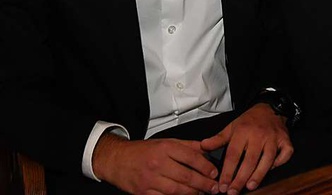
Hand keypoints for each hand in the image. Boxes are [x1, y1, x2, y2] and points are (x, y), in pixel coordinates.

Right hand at [93, 133, 218, 194]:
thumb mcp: (166, 142)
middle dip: (203, 183)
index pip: (191, 157)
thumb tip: (207, 149)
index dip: (205, 166)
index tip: (214, 173)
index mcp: (165, 148)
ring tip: (203, 193)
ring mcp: (150, 180)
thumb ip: (187, 146)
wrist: (117, 160)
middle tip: (215, 187)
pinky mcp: (143, 192)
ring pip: (177, 190)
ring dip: (192, 193)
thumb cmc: (143, 151)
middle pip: (186, 176)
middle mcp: (158, 163)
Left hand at [199, 104, 291, 192]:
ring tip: (250, 186)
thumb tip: (203, 146)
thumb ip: (218, 139)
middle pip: (250, 160)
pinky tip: (271, 169)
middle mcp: (259, 135)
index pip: (233, 155)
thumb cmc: (249, 121)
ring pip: (268, 159)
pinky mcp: (286, 140)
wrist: (270, 108)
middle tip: (233, 192)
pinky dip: (280, 162)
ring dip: (259, 174)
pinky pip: (285, 153)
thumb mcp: (232, 127)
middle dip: (240, 178)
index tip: (222, 186)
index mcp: (243, 131)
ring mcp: (274, 137)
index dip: (227, 172)